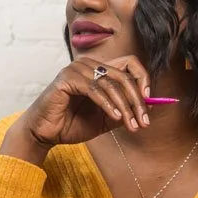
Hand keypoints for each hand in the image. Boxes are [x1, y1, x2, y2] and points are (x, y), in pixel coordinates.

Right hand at [0, 56, 150, 164]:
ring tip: (131, 125)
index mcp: (98, 69)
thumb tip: (152, 106)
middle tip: (144, 121)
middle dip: (137, 100)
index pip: (129, 64)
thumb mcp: (106, 118)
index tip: (150, 102)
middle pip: (124, 74)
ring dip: (125, 106)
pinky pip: (95, 89)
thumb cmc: (71, 124)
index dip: (143, 80)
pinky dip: (108, 104)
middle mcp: (88, 64)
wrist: (45, 134)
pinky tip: (115, 117)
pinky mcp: (66, 79)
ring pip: (111, 83)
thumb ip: (125, 109)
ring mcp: (76, 69)